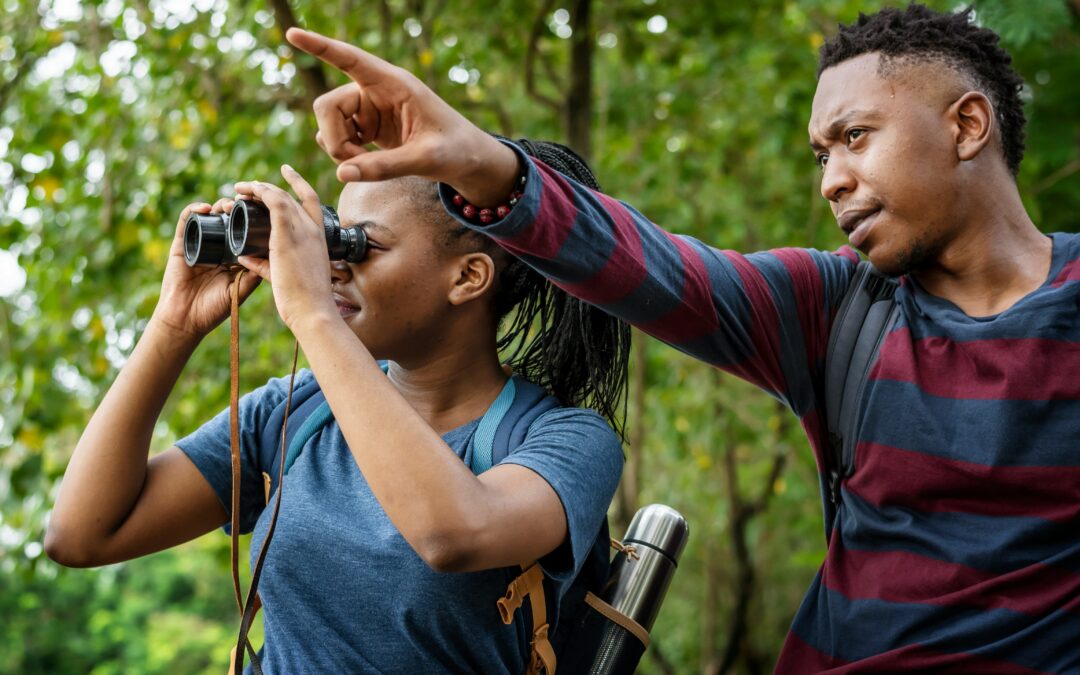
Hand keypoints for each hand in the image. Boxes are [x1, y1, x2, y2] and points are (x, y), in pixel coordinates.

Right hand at [151, 200, 259, 338]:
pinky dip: (194, 210)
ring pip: (210, 217)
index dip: (252, 221)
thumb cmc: (213, 309)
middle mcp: (217, 247)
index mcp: (233, 257)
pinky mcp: (181, 244)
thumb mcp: (240, 290)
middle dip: (237, 209)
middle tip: (245, 205)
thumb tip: (272, 255)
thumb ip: (254, 274)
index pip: (244, 232)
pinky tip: (205, 208)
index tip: (262, 212)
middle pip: (228, 220)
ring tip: (228, 205)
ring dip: (219, 206)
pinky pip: (186, 222)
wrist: (185, 320)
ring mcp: (199, 244)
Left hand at [233, 166, 337, 333]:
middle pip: (294, 196)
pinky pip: (274, 202)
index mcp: (318, 239)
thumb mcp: (285, 277)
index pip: (312, 202)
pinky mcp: (288, 234)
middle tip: (250, 186)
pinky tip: (246, 191)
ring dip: (260, 188)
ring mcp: (303, 230)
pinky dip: (260, 192)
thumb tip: (244, 256)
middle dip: (271, 187)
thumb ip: (264, 265)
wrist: (313, 311)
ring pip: (281, 196)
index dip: (299, 184)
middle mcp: (314, 230)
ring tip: (241, 188)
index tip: (287, 172)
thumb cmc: (304, 302)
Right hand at [285, 27, 519, 206]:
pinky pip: (336, 139)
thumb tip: (342, 174)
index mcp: (395, 84)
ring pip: (329, 125)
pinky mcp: (367, 127)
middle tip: (354, 162)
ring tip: (369, 166)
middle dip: (334, 137)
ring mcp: (369, 109)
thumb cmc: (455, 151)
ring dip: (340, 149)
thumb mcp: (425, 160)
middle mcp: (377, 91)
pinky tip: (365, 164)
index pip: (351, 59)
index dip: (320, 47)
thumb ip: (385, 167)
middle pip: (327, 105)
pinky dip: (345, 157)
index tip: (292, 33)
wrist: (466, 160)